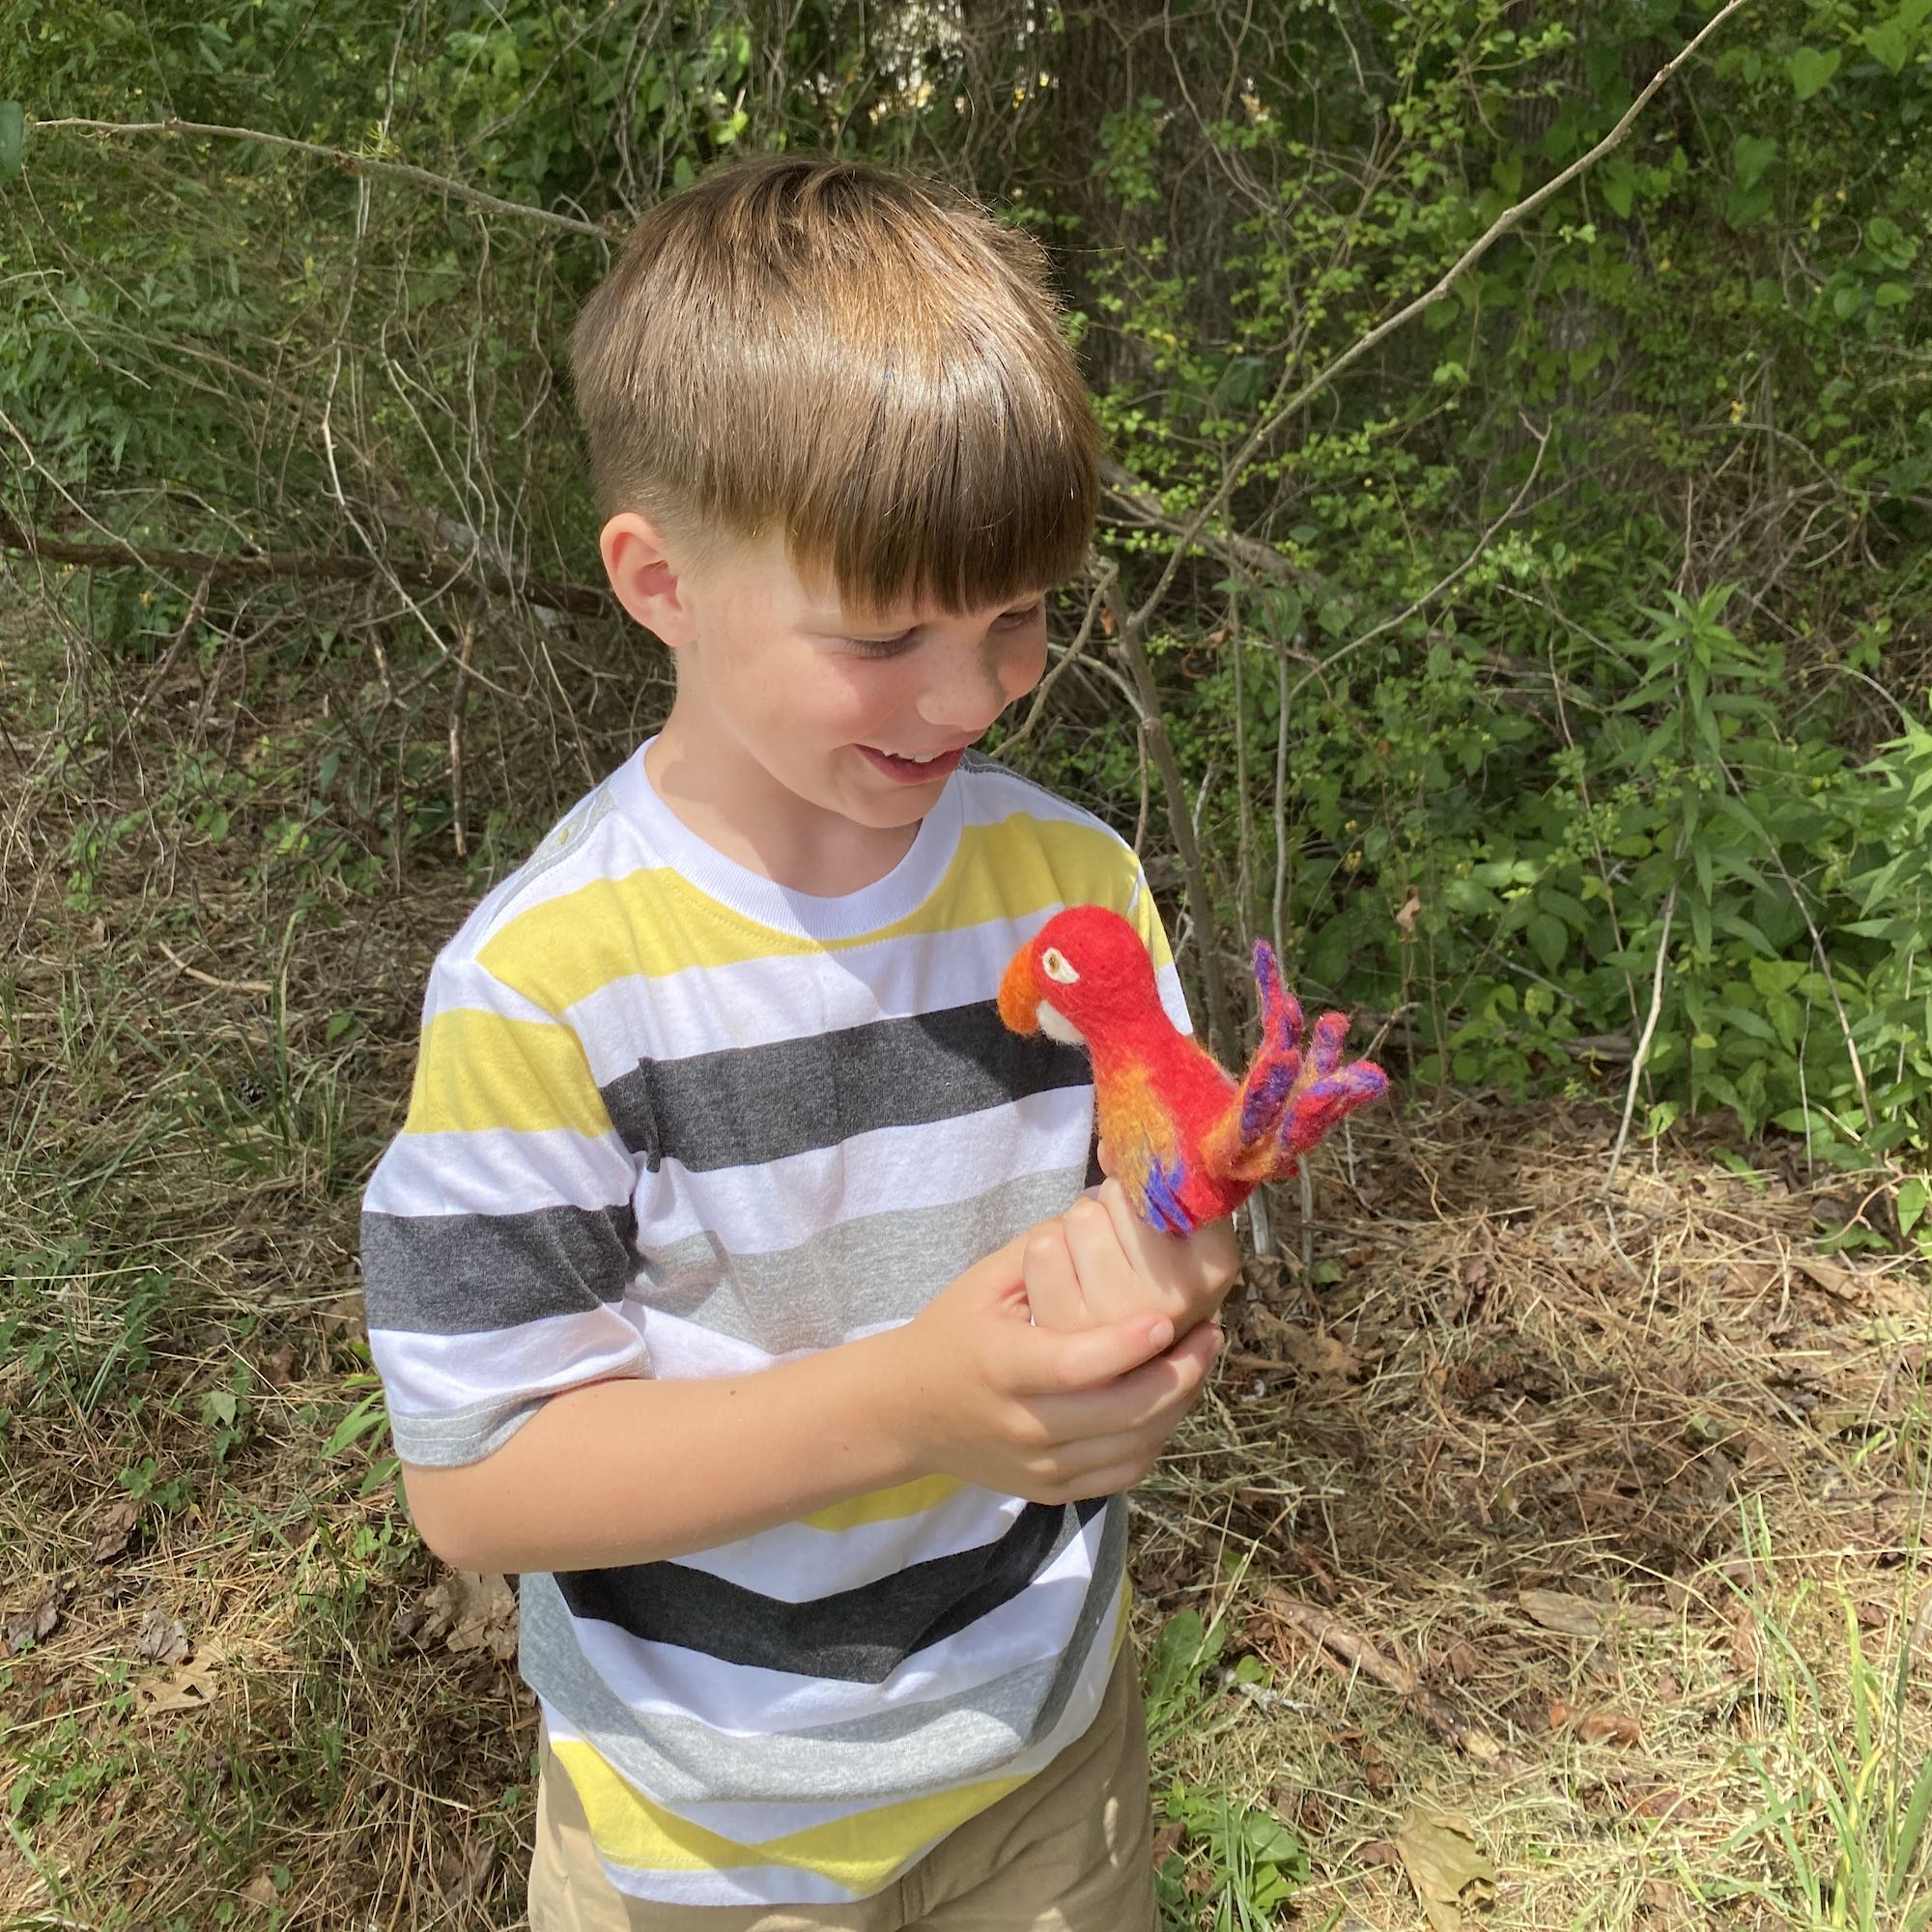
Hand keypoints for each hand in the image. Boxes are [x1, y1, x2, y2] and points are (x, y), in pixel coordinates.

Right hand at [885, 1230, 1223, 1503]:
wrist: (905, 1412)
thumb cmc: (951, 1332)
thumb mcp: (984, 1283)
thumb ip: (1042, 1254)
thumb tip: (1105, 1218)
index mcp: (1001, 1367)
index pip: (1073, 1366)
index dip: (1125, 1347)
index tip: (1166, 1320)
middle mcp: (1021, 1426)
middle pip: (1117, 1414)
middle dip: (1177, 1377)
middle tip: (1210, 1337)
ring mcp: (1038, 1467)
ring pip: (1130, 1448)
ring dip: (1176, 1407)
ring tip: (1200, 1364)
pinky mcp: (1050, 1491)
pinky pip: (1120, 1474)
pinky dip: (1154, 1441)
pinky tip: (1170, 1403)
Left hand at [1024, 1151, 1238, 1336]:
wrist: (1124, 1362)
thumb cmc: (1154, 1281)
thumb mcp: (1183, 1234)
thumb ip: (1161, 1184)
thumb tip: (1110, 1146)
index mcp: (1215, 1266)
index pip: (1164, 1184)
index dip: (1146, 1184)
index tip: (1145, 1207)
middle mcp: (1173, 1298)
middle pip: (1115, 1196)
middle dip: (1108, 1207)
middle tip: (1116, 1243)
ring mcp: (1120, 1317)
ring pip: (1078, 1217)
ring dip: (1075, 1228)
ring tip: (1090, 1260)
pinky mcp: (1067, 1327)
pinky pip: (1043, 1246)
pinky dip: (1047, 1251)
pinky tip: (1065, 1277)